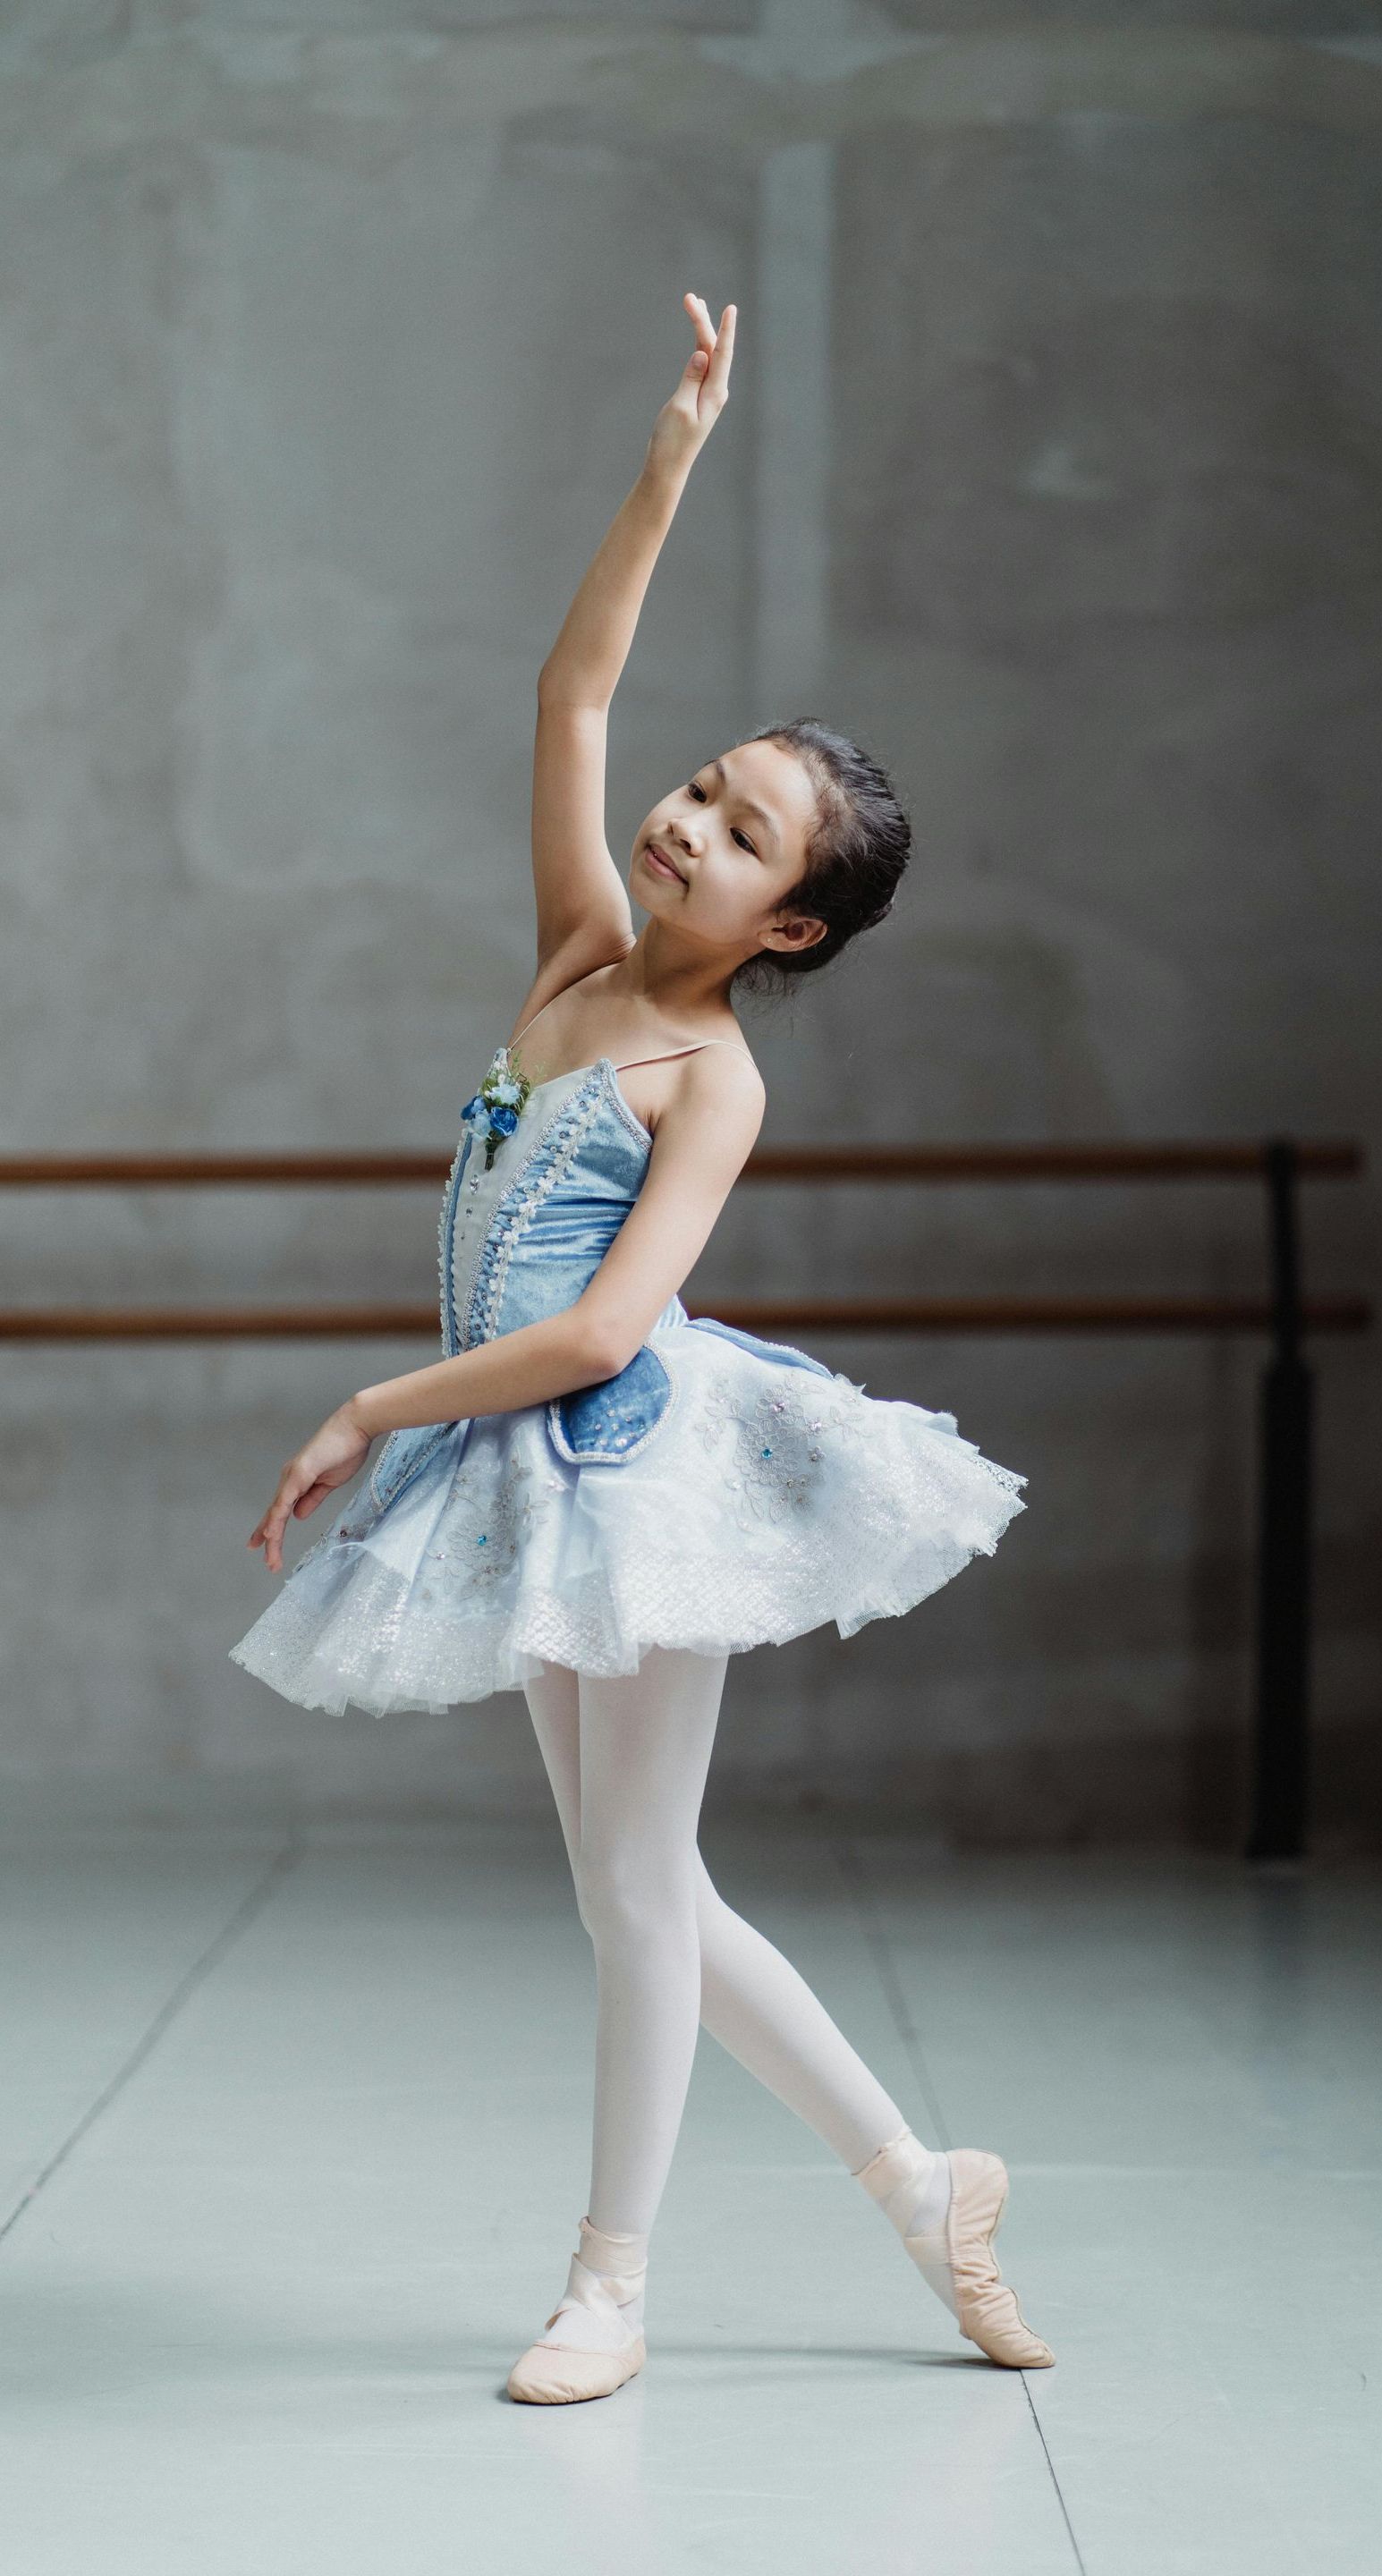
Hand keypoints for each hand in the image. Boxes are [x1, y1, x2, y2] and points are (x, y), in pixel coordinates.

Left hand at [246, 1398, 372, 1574]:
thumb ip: (313, 1499)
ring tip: (268, 1556)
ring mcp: (292, 1476)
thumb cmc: (346, 1450)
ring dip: (272, 1535)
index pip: (281, 1511)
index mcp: (298, 1482)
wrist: (356, 1427)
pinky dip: (276, 1518)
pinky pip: (284, 1501)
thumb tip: (299, 1516)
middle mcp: (290, 1479)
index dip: (272, 1529)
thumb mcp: (329, 1483)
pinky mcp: (298, 1473)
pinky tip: (271, 1533)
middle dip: (269, 1539)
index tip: (264, 1546)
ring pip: (277, 1512)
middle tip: (268, 1562)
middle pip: (275, 1515)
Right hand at [644, 293, 735, 483]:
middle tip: (688, 297)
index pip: (722, 354)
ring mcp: (709, 393)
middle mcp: (716, 390)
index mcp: (715, 393)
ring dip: (700, 329)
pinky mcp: (699, 396)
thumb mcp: (679, 408)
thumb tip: (702, 353)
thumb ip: (691, 379)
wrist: (668, 466)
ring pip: (708, 353)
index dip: (725, 329)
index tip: (730, 308)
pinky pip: (703, 364)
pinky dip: (699, 346)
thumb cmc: (672, 441)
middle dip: (702, 321)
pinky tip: (698, 336)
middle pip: (713, 348)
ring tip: (692, 304)